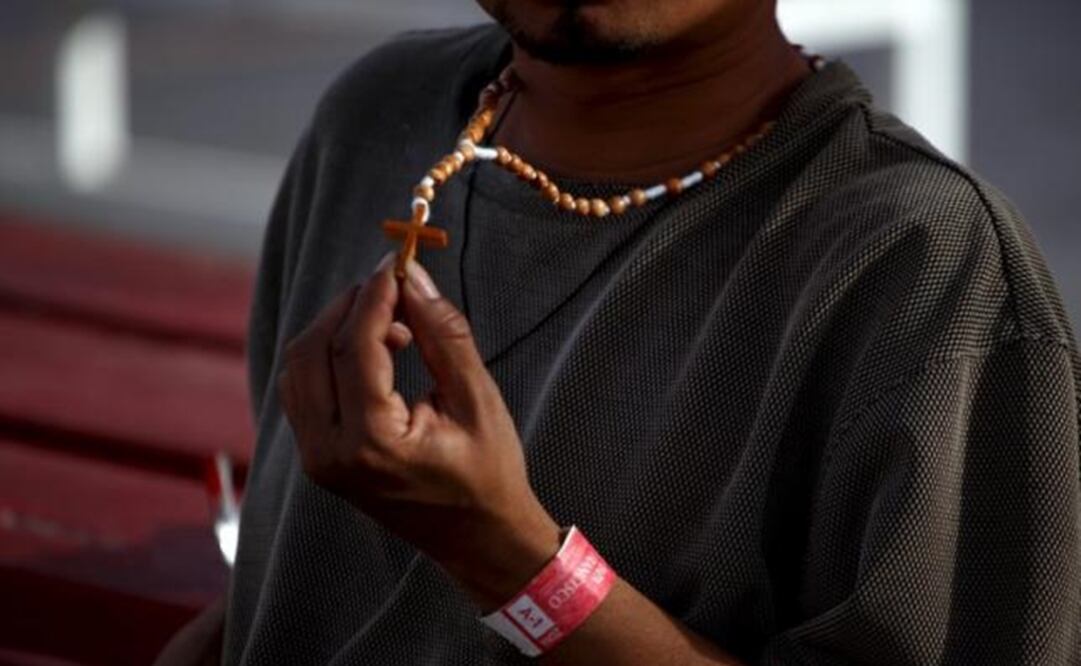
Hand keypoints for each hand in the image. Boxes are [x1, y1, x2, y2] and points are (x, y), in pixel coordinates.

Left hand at [277, 252, 560, 608]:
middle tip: (395, 286)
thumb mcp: (476, 399)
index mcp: (372, 444)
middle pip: (312, 351)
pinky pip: (303, 390)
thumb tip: (412, 278)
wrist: (479, 540)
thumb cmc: (489, 473)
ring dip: (335, 330)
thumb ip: (443, 334)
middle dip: (350, 307)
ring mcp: (317, 460)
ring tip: (393, 323)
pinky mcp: (317, 459)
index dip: (374, 296)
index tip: (397, 262)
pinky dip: (329, 356)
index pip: (354, 347)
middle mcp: (330, 455)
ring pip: (299, 368)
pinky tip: (375, 350)